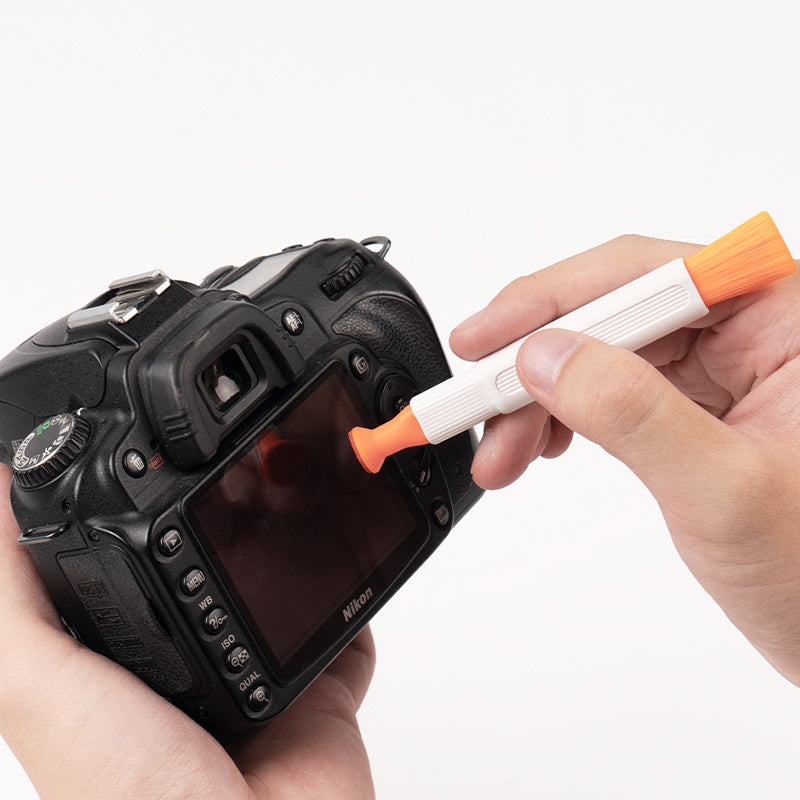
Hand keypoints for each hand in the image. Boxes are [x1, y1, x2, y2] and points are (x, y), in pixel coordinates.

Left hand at [0, 464, 374, 799]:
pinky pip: (348, 636)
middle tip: (249, 474)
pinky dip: (357, 606)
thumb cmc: (133, 797)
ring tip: (302, 502)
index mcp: (131, 665)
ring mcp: (264, 681)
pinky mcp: (323, 695)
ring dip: (297, 553)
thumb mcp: (40, 688)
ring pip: (286, 597)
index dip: (144, 521)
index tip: (158, 470)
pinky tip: (353, 567)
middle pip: (220, 579)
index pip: (137, 572)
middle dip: (234, 530)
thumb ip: (12, 600)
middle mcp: (197, 670)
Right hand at [451, 233, 799, 685]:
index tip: (480, 342)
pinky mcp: (694, 403)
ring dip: (536, 401)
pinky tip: (537, 447)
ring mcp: (720, 366)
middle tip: (472, 411)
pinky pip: (607, 390)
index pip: (639, 277)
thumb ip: (633, 414)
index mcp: (779, 315)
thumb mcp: (724, 491)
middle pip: (607, 316)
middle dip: (531, 370)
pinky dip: (560, 418)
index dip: (546, 304)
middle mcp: (747, 327)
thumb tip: (546, 357)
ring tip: (501, 454)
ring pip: (596, 354)